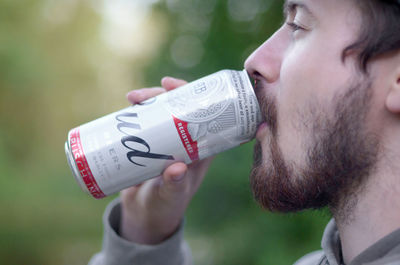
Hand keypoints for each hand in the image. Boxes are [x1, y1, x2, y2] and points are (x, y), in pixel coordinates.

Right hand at [120, 77, 212, 244]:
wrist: (146, 215)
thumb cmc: (166, 207)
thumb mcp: (171, 196)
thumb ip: (175, 186)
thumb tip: (177, 168)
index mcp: (200, 148)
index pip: (200, 113)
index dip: (188, 94)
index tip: (169, 85)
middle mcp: (185, 140)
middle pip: (176, 108)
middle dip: (159, 96)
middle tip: (138, 96)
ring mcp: (166, 140)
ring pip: (159, 112)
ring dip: (146, 101)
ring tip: (130, 98)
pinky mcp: (150, 144)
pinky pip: (145, 123)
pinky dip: (136, 114)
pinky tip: (126, 107)